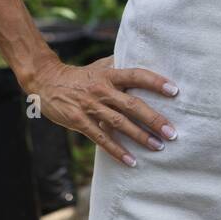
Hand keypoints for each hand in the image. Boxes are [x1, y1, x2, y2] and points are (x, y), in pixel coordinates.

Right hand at [24, 55, 179, 167]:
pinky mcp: (79, 121)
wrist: (46, 81)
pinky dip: (117, 151)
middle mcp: (101, 90)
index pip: (136, 75)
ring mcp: (90, 106)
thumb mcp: (99, 67)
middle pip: (131, 104)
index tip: (174, 91)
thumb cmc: (79, 76)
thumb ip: (120, 65)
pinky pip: (101, 138)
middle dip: (153, 119)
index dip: (155, 82)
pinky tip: (131, 161)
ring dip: (140, 136)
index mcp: (109, 75)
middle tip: (172, 132)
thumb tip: (142, 57)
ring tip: (158, 147)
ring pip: (119, 123)